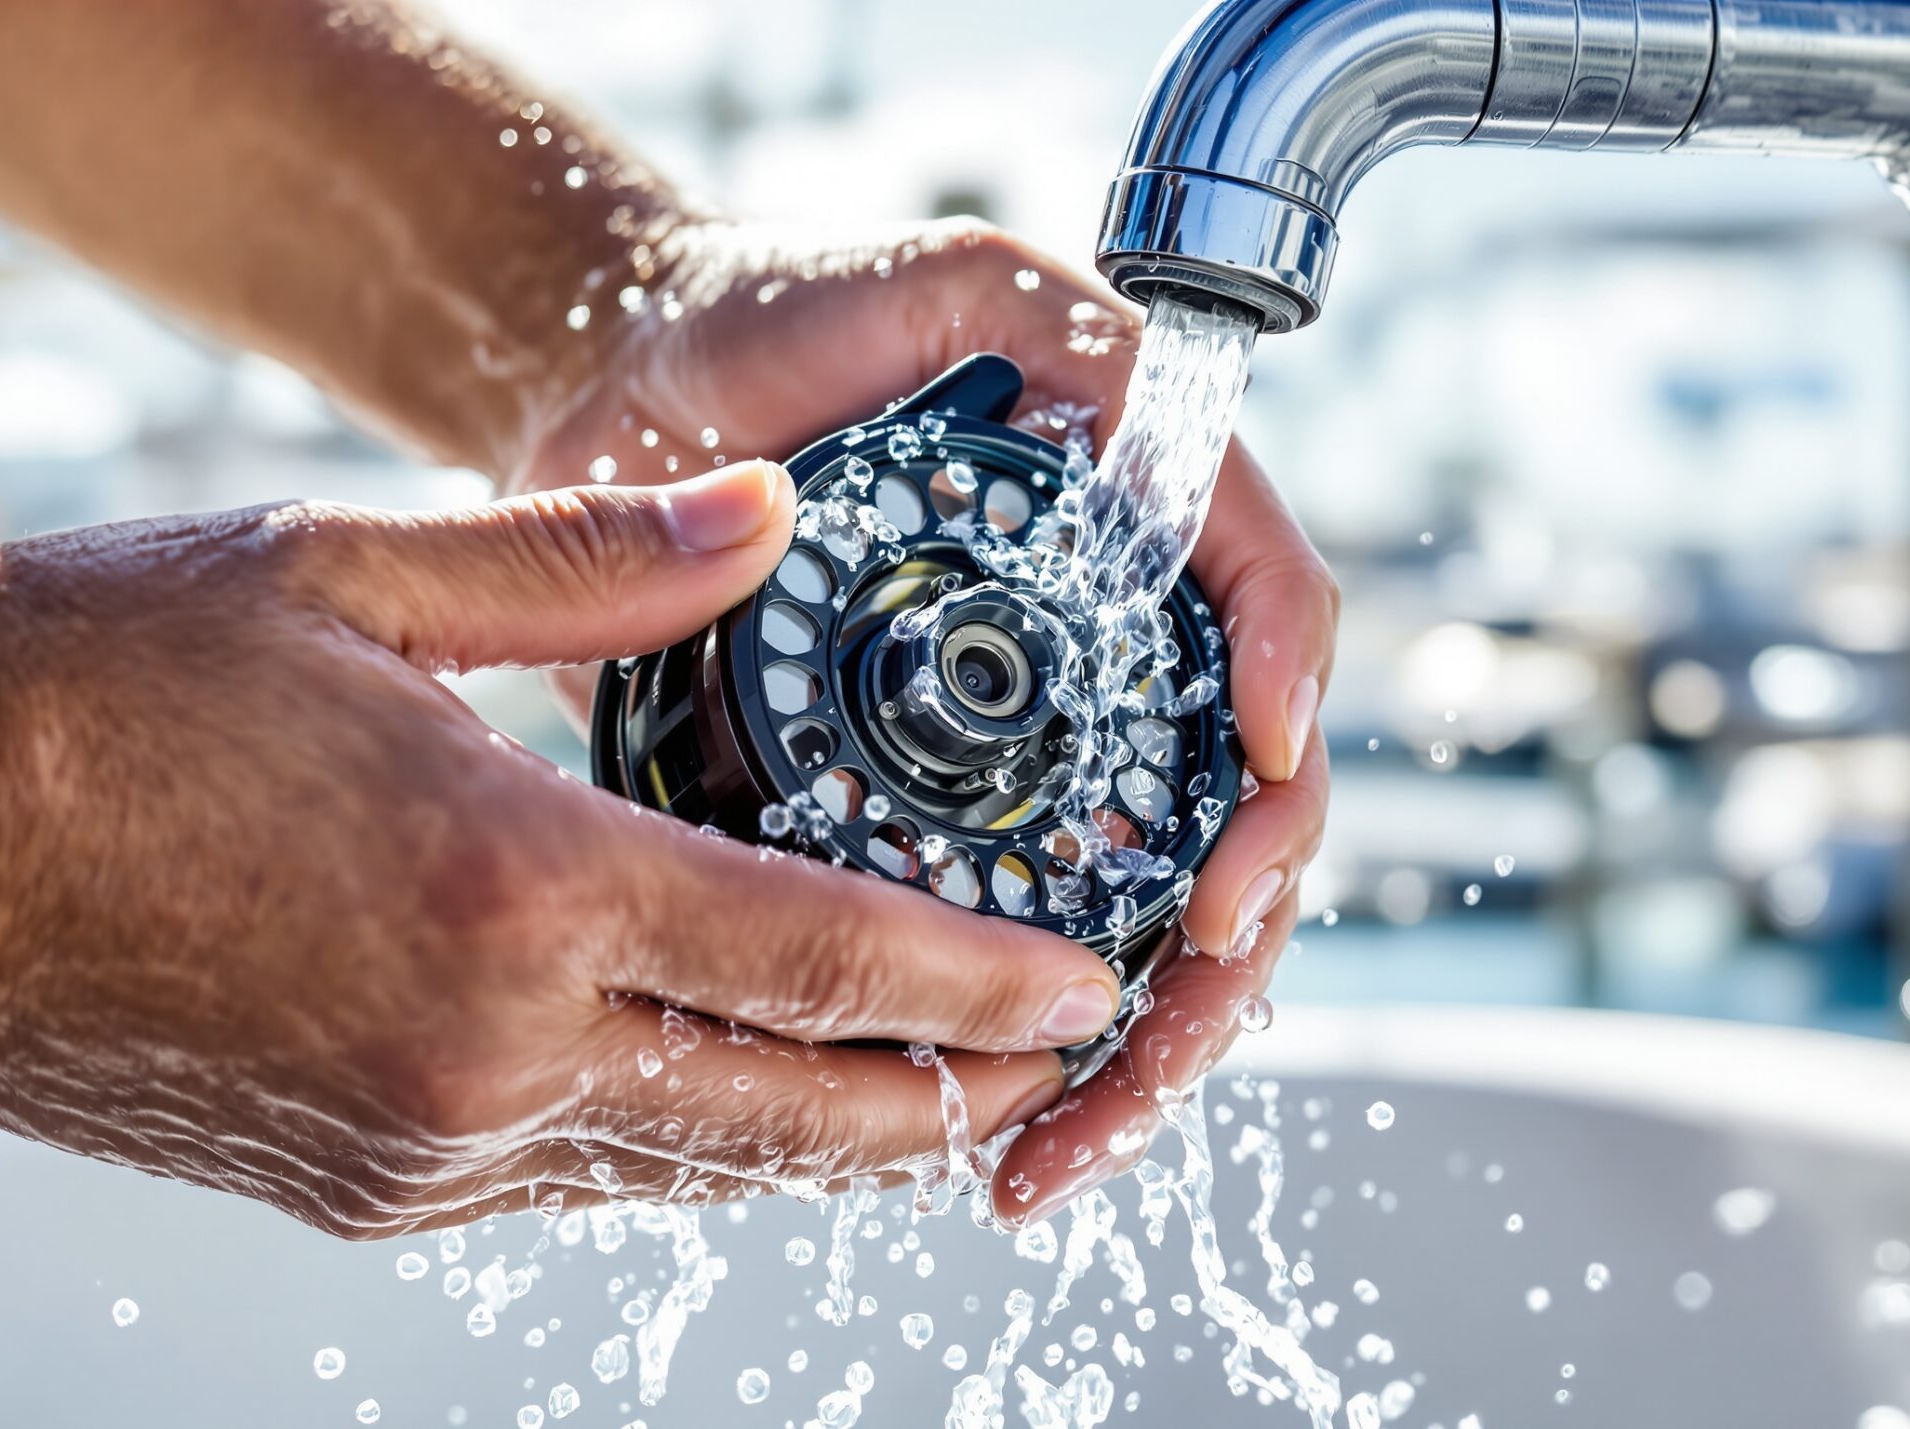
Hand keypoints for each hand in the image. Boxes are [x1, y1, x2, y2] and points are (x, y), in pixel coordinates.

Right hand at [0, 464, 1129, 1237]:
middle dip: (937, 1098)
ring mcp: (415, 1147)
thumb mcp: (354, 575)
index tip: (1080, 988)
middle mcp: (485, 1053)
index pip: (824, 960)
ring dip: (818, 1141)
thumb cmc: (90, 684)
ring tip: (919, 1102)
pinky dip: (676, 1150)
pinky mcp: (353, 1191)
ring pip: (685, 1168)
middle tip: (1042, 1071)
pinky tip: (721, 1107)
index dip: (977, 984)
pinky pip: (570, 1185)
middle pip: (787, 1109)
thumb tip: (773, 521)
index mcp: (514, 890)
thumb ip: (593, 560)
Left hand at [518, 218, 1339, 1224]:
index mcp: (1146, 517)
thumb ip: (1044, 318)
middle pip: (1239, 814)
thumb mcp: (940, 282)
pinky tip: (1002, 1133)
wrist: (627, 396)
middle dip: (1219, 958)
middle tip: (1145, 1055)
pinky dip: (1039, 1050)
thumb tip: (1157, 444)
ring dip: (1139, 1048)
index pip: (1268, 620)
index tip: (1241, 836)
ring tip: (1058, 1151)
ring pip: (1151, 912)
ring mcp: (1049, 732)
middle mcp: (1121, 639)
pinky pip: (1037, 943)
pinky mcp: (955, 811)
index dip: (1282, 728)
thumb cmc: (778, 324)